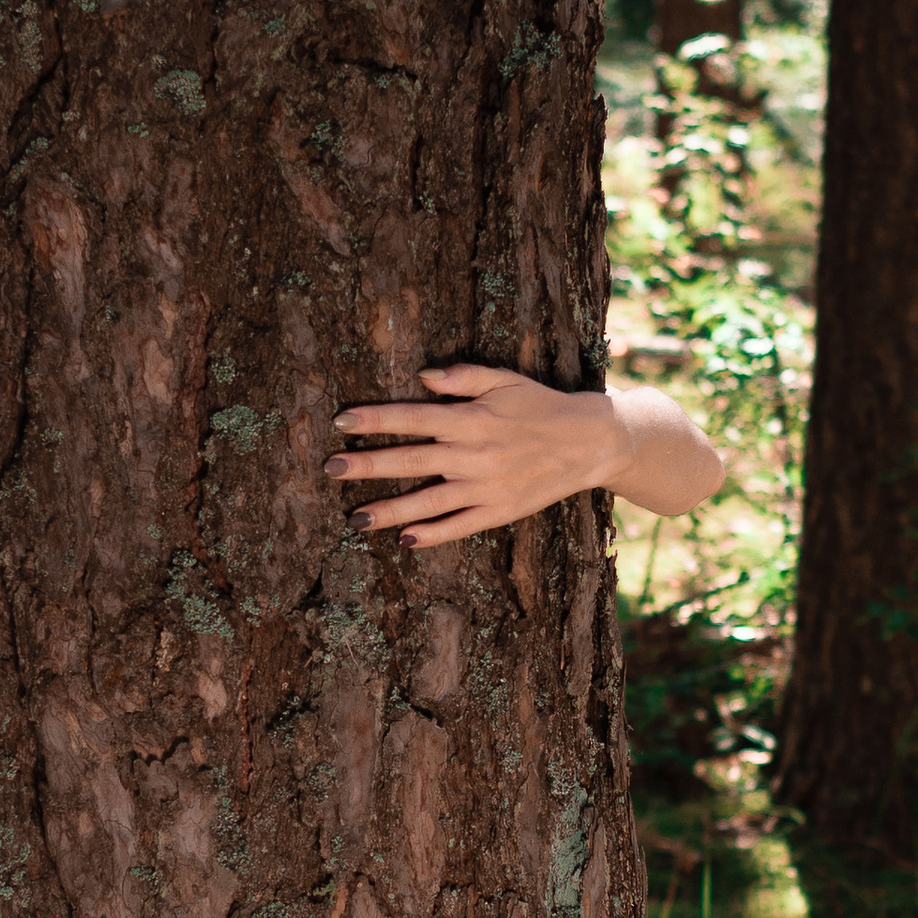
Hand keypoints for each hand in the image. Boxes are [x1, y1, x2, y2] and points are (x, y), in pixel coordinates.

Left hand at [325, 364, 632, 548]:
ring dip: (389, 511)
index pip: (413, 417)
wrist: (588, 442)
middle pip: (410, 460)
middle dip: (368, 464)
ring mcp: (485, 486)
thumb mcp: (504, 379)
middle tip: (330, 469)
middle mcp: (473, 454)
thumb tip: (422, 376)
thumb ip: (462, 377)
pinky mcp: (499, 510)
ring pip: (428, 501)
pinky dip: (433, 535)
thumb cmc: (540, 406)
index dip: (375, 420)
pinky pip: (460, 525)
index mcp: (470, 418)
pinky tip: (404, 540)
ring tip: (354, 519)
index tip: (341, 422)